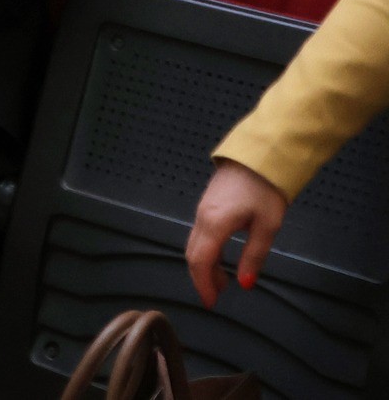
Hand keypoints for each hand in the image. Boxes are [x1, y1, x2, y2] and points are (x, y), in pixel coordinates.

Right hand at [186, 159, 287, 306]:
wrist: (258, 156)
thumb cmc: (265, 189)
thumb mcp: (267, 226)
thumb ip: (254, 256)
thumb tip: (245, 283)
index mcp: (215, 224)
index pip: (201, 261)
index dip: (203, 284)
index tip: (210, 303)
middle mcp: (202, 217)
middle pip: (193, 254)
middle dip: (201, 278)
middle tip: (216, 297)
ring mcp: (202, 210)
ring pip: (195, 244)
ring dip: (205, 266)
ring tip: (223, 281)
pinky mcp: (207, 205)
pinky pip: (199, 234)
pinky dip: (206, 252)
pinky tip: (221, 258)